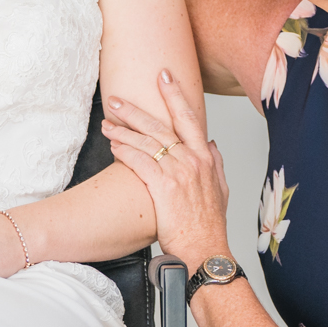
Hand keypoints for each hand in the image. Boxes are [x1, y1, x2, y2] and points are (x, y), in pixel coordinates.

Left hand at [101, 70, 232, 266]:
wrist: (205, 251)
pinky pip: (140, 162)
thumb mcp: (220, 190)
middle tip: (118, 98)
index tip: (164, 76)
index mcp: (206, 157)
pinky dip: (126, 151)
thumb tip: (211, 143)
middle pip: (161, 125)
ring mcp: (179, 172)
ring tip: (107, 125)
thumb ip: (216, 163)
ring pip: (146, 142)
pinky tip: (114, 147)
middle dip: (136, 109)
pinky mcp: (164, 187)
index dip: (174, 94)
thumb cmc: (209, 225)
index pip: (188, 117)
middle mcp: (193, 160)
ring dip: (123, 131)